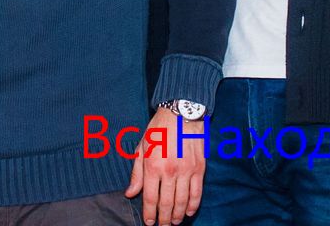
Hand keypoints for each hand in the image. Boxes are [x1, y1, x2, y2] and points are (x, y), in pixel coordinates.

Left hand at [126, 107, 203, 225]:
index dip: (149, 213)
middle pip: (167, 204)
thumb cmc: (158, 129)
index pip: (150, 198)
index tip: (149, 222)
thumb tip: (130, 193)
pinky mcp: (199, 169)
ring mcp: (186, 171)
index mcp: (152, 166)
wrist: (181, 113)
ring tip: (175, 222)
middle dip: (164, 219)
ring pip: (182, 202)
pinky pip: (197, 193)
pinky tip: (189, 212)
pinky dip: (193, 205)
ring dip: (178, 215)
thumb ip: (136, 173)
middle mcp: (169, 171)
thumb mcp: (141, 147)